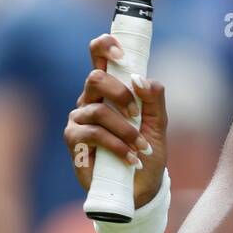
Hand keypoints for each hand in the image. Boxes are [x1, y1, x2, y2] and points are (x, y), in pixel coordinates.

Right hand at [63, 34, 168, 208]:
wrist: (140, 186)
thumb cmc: (146, 151)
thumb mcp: (158, 123)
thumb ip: (154, 99)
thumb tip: (139, 79)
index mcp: (111, 89)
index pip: (99, 57)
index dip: (105, 46)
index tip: (121, 52)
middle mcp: (90, 99)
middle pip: (94, 78)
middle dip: (120, 93)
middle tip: (137, 114)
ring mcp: (79, 119)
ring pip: (98, 110)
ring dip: (126, 130)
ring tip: (141, 148)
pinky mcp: (73, 141)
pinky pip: (93, 134)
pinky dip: (117, 145)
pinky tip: (130, 158)